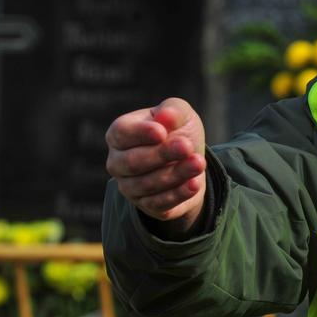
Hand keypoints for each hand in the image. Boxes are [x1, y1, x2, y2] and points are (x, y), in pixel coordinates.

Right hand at [105, 97, 206, 236]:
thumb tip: (165, 116)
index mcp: (118, 135)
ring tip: (199, 163)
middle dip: (161, 154)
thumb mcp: (180, 114)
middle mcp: (117, 163)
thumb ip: (173, 110)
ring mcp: (129, 187)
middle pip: (133, 162)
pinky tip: (194, 183)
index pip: (121, 134)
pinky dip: (179, 193)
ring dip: (175, 174)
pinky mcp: (147, 206)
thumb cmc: (178, 132)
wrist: (190, 162)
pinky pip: (160, 203)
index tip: (162, 132)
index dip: (140, 133)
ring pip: (148, 184)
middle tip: (186, 146)